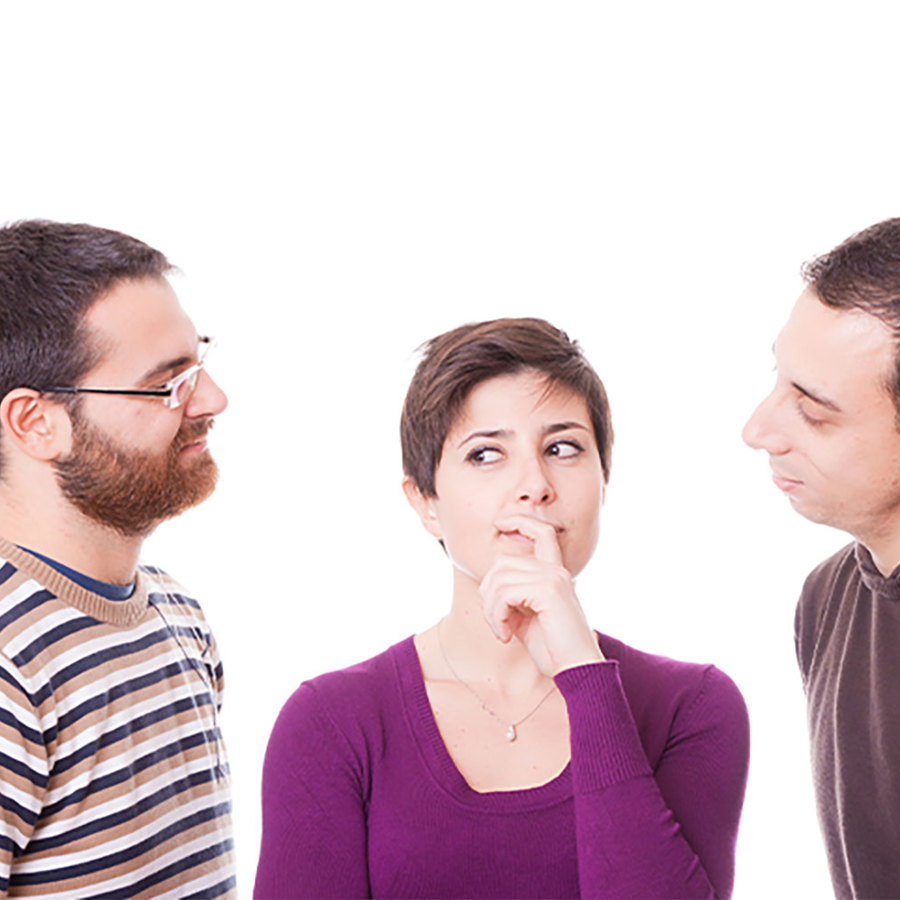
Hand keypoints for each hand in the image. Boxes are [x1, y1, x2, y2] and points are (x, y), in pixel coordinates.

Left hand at [478, 514, 603, 676]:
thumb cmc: (554, 651)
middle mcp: (556, 571)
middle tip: (495, 623)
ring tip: (500, 631)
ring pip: (498, 579)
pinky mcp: (548, 591)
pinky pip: (504, 593)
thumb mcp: (527, 620)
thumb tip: (489, 588)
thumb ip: (512, 599)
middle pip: (502, 563)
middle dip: (487, 593)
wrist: (578, 672)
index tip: (500, 523)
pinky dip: (496, 615)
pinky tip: (505, 635)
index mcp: (555, 575)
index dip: (520, 521)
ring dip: (490, 609)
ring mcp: (553, 578)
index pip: (542, 533)